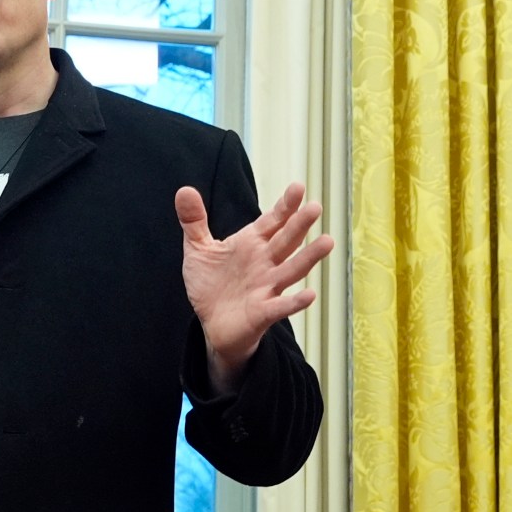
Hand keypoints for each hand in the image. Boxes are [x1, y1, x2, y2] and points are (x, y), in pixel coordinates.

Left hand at [176, 180, 332, 391]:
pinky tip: (310, 295)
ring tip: (327, 242)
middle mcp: (265, 263)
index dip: (285, 206)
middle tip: (315, 207)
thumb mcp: (198, 249)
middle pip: (286, 241)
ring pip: (292, 270)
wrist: (211, 324)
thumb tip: (184, 190)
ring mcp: (267, 287)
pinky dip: (295, 302)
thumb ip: (194, 221)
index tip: (298, 187)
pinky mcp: (264, 312)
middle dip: (300, 225)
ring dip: (309, 257)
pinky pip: (282, 306)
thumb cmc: (211, 285)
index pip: (272, 221)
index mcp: (252, 244)